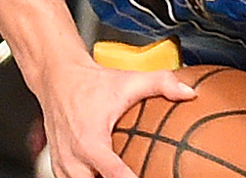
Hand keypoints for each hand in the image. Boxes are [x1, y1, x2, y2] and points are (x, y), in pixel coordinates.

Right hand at [37, 59, 195, 177]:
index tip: (148, 177)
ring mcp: (63, 165)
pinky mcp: (59, 168)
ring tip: (127, 174)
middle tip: (137, 175)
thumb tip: (189, 94)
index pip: (114, 174)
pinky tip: (101, 176)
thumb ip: (161, 84)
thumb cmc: (90, 83)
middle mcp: (73, 157)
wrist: (56, 77)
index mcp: (91, 141)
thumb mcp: (128, 80)